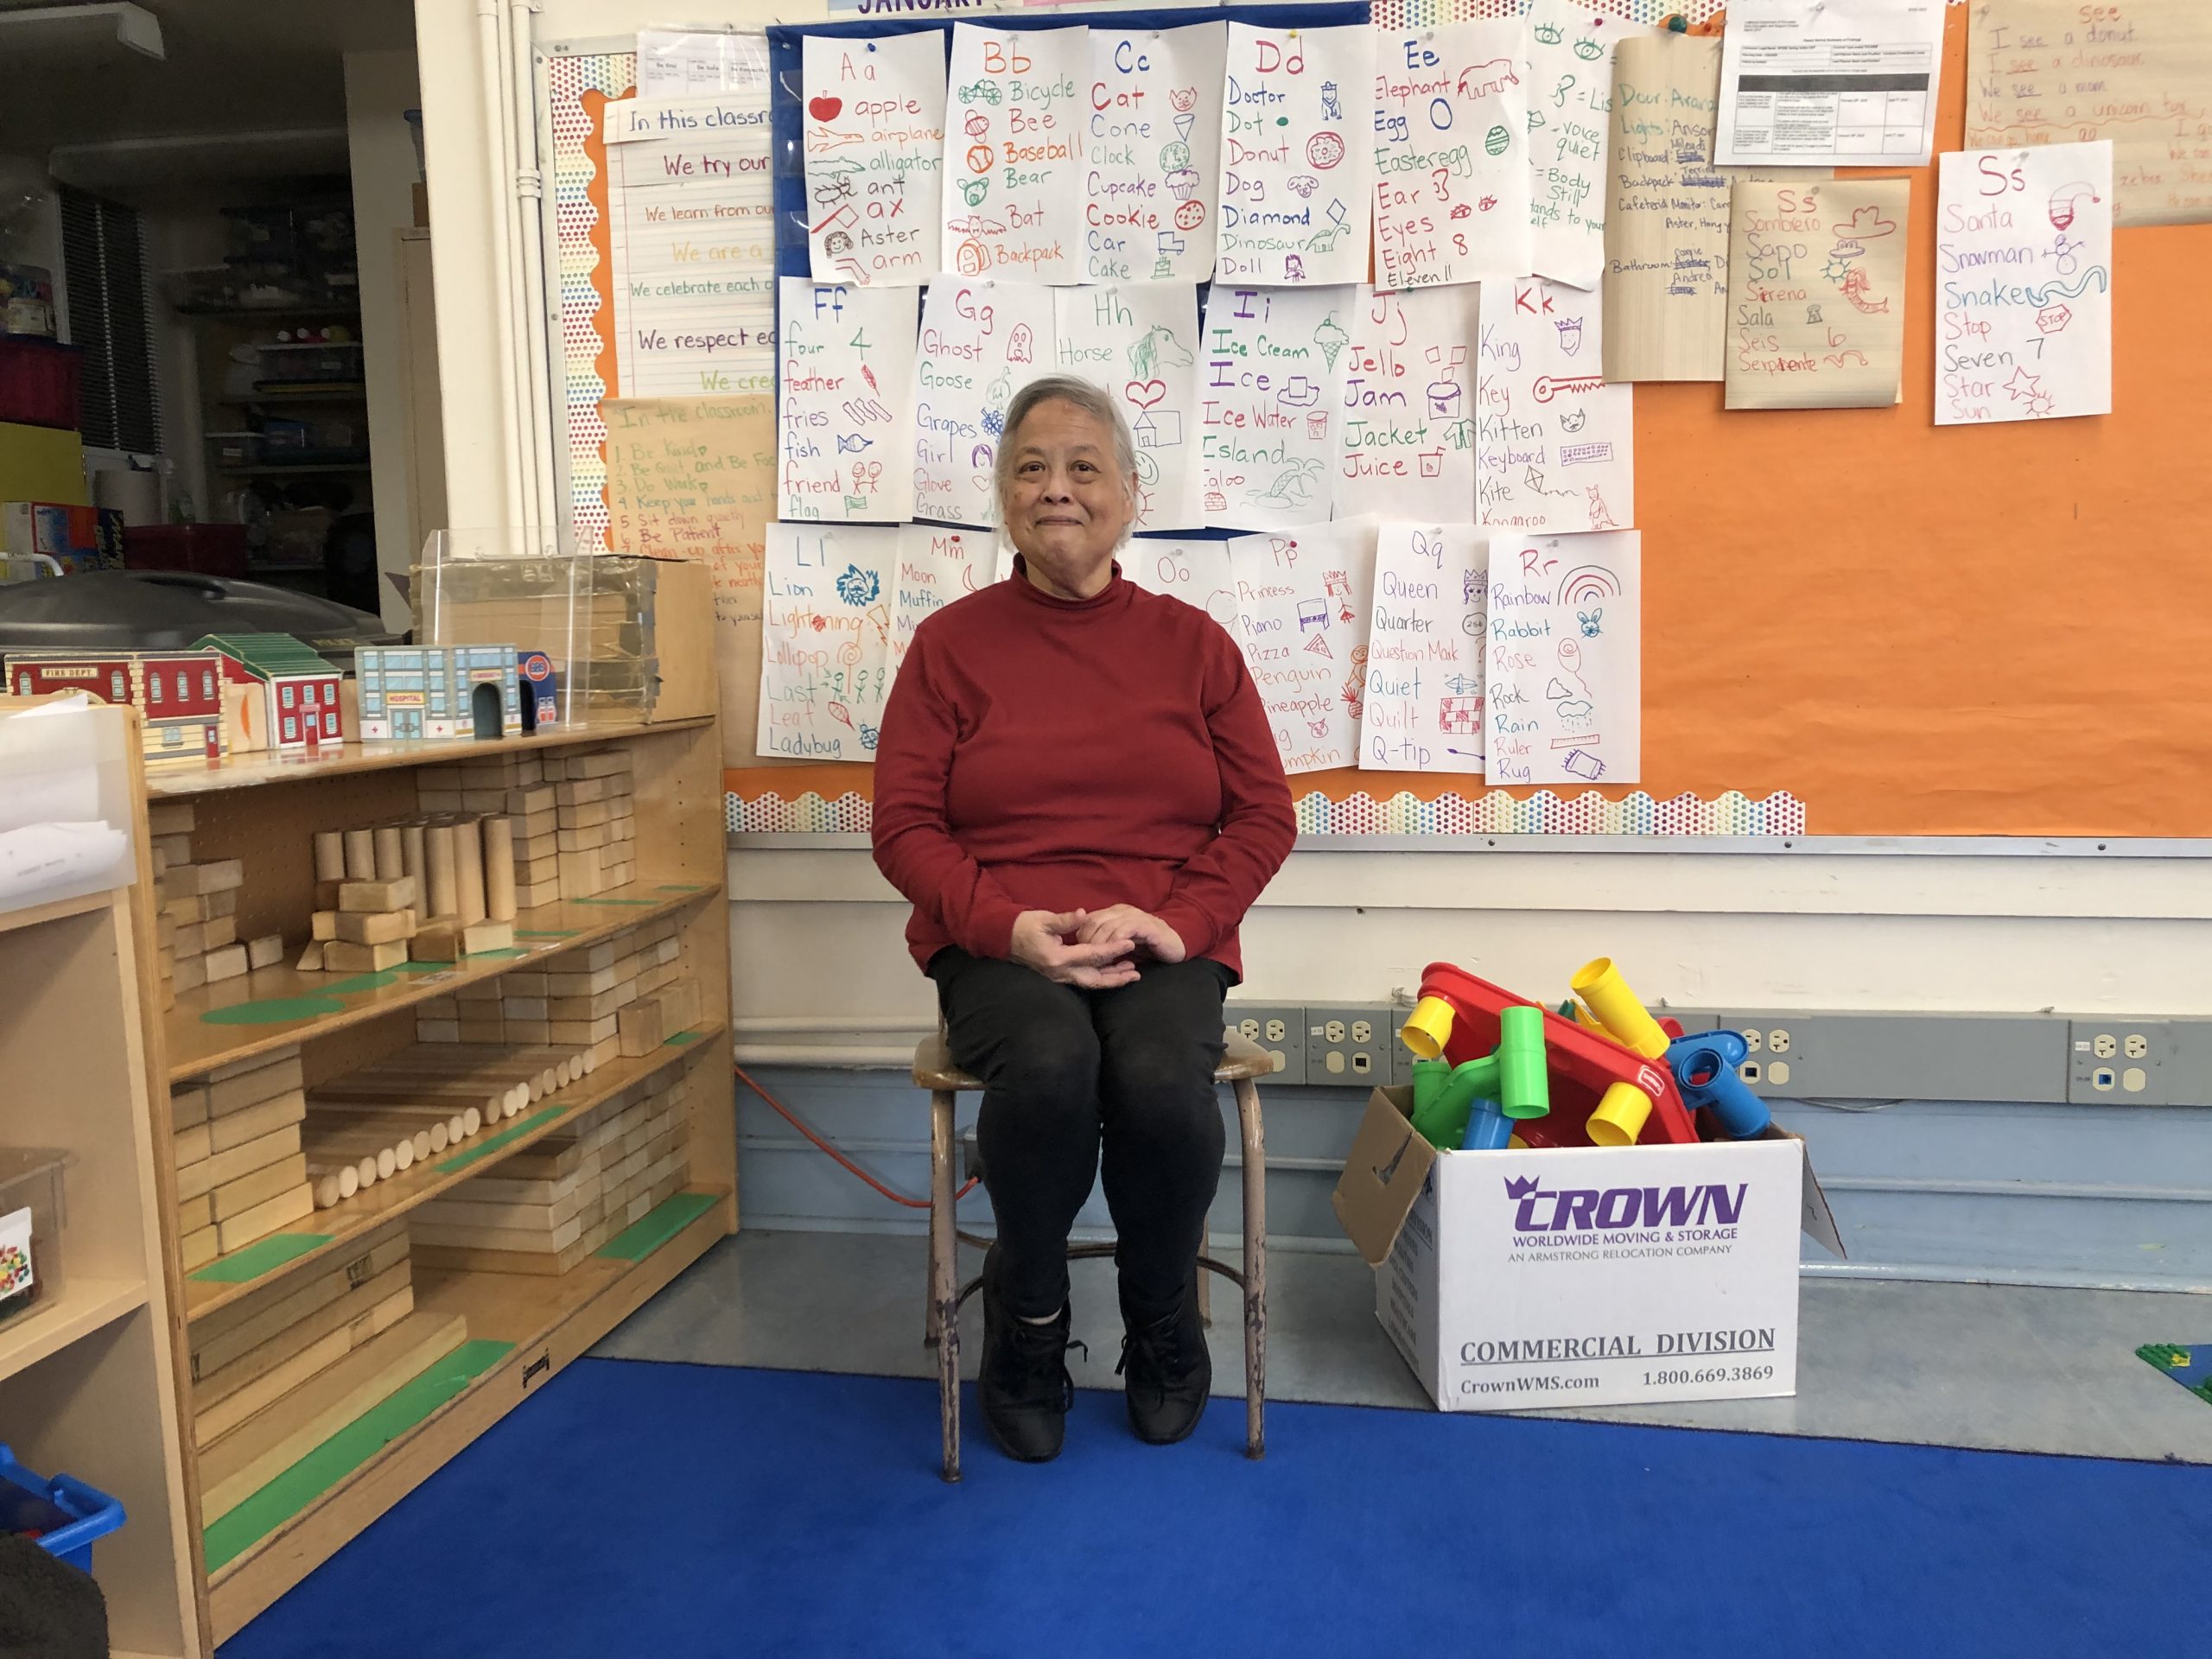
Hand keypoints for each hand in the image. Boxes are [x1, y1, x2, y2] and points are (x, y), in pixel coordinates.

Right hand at [1009, 909, 1139, 988]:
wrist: (1003, 939)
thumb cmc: (1024, 926)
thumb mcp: (1043, 919)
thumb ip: (1064, 920)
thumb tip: (1083, 914)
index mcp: (1057, 958)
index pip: (1092, 955)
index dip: (1112, 949)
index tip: (1130, 943)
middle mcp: (1060, 972)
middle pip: (1095, 979)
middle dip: (1116, 977)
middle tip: (1136, 973)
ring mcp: (1059, 977)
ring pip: (1090, 983)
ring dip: (1110, 980)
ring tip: (1130, 974)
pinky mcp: (1058, 977)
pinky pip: (1083, 981)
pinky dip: (1099, 979)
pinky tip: (1110, 973)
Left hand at [1073, 904, 1185, 964]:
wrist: (1175, 943)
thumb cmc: (1146, 944)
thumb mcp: (1122, 941)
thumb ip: (1106, 939)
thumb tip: (1085, 946)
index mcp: (1115, 912)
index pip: (1089, 919)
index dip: (1082, 935)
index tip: (1083, 952)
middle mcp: (1123, 911)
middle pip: (1096, 922)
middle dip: (1089, 942)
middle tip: (1090, 958)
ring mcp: (1135, 916)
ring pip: (1109, 927)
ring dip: (1102, 945)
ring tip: (1101, 959)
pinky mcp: (1147, 926)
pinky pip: (1126, 931)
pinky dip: (1117, 942)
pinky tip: (1116, 953)